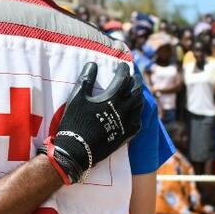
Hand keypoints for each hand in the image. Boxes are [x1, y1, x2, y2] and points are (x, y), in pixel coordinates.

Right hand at [38, 62, 143, 184]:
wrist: (77, 149)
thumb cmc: (75, 121)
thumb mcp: (77, 97)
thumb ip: (86, 79)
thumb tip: (92, 64)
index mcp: (112, 97)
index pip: (123, 78)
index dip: (124, 69)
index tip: (123, 65)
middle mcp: (124, 109)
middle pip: (136, 91)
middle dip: (136, 81)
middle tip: (134, 76)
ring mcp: (127, 123)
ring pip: (139, 106)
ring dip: (139, 96)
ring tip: (136, 92)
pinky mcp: (126, 135)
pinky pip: (138, 123)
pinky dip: (137, 115)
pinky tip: (134, 114)